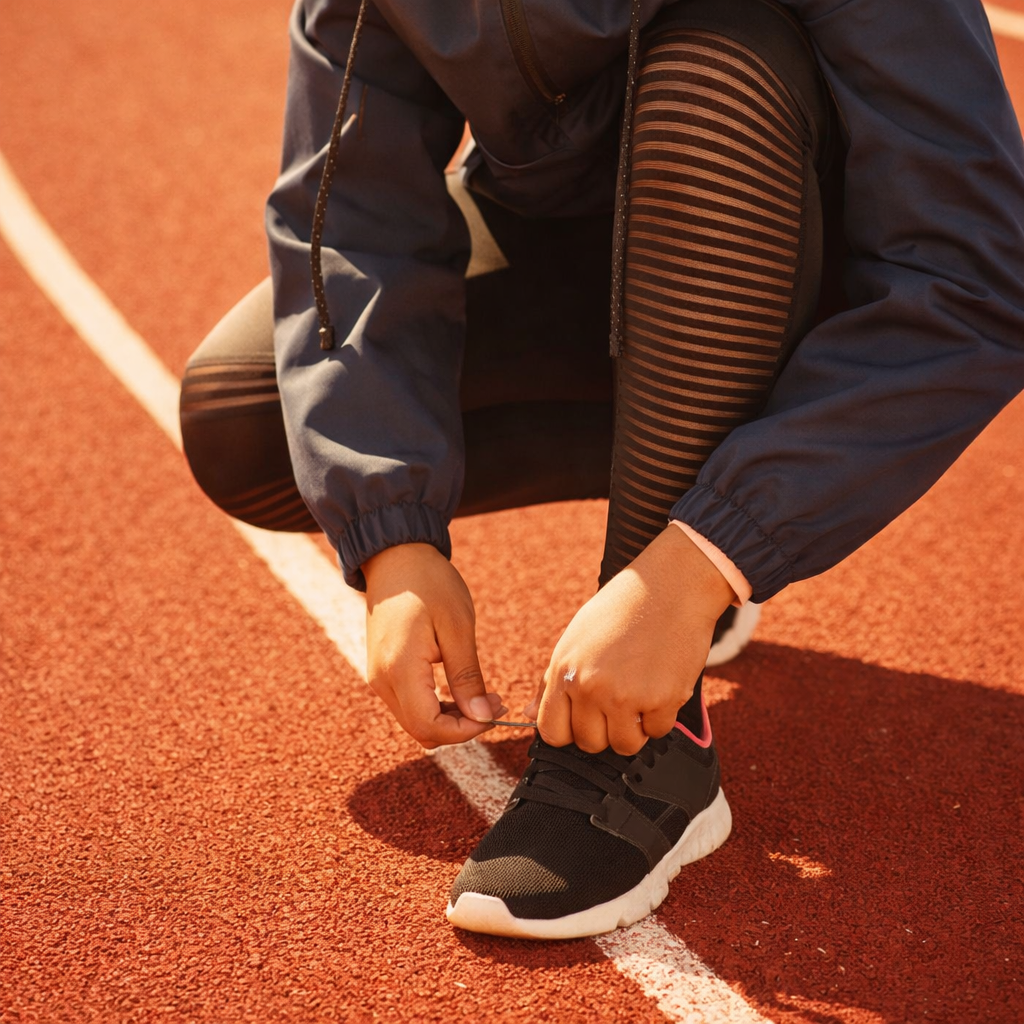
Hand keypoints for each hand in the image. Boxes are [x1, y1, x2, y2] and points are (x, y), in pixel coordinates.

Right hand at [363, 543, 503, 748]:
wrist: (395, 557)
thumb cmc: (429, 583)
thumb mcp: (457, 626)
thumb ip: (467, 676)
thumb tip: (482, 717)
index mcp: (399, 670)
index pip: (430, 726)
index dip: (466, 730)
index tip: (494, 711)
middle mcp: (382, 681)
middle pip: (421, 730)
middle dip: (461, 727)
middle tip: (494, 703)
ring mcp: (379, 677)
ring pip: (415, 721)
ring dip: (450, 718)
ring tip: (483, 695)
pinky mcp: (382, 671)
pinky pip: (409, 704)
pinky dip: (436, 706)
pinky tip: (460, 688)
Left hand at [524, 526, 734, 755]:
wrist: (670, 587)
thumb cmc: (621, 610)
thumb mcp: (576, 638)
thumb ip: (552, 680)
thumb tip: (527, 714)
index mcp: (564, 670)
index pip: (552, 733)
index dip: (569, 731)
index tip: (585, 718)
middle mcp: (590, 687)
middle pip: (589, 743)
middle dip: (605, 729)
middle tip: (619, 699)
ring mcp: (626, 696)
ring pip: (624, 745)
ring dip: (634, 728)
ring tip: (640, 693)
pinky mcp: (661, 700)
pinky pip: (657, 731)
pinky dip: (661, 715)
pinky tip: (661, 683)